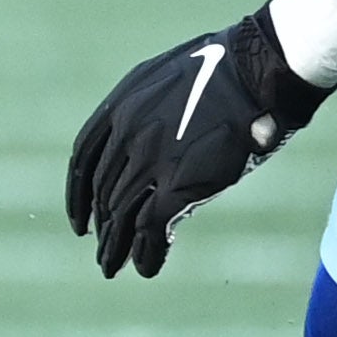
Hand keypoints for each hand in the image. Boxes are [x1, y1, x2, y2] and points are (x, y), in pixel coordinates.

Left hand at [65, 10, 324, 278]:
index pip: (85, 159)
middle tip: (103, 251)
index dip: (78, 195)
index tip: (81, 219)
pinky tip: (146, 268)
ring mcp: (152, 159)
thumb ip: (147, 108)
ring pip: (120, 214)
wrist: (257, 69)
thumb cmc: (225, 67)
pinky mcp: (181, 183)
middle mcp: (128, 134)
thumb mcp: (167, 78)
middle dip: (101, 227)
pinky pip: (151, 228)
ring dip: (115, 247)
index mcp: (120, 106)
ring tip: (112, 268)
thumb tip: (147, 135)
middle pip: (103, 192)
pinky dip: (146, 252)